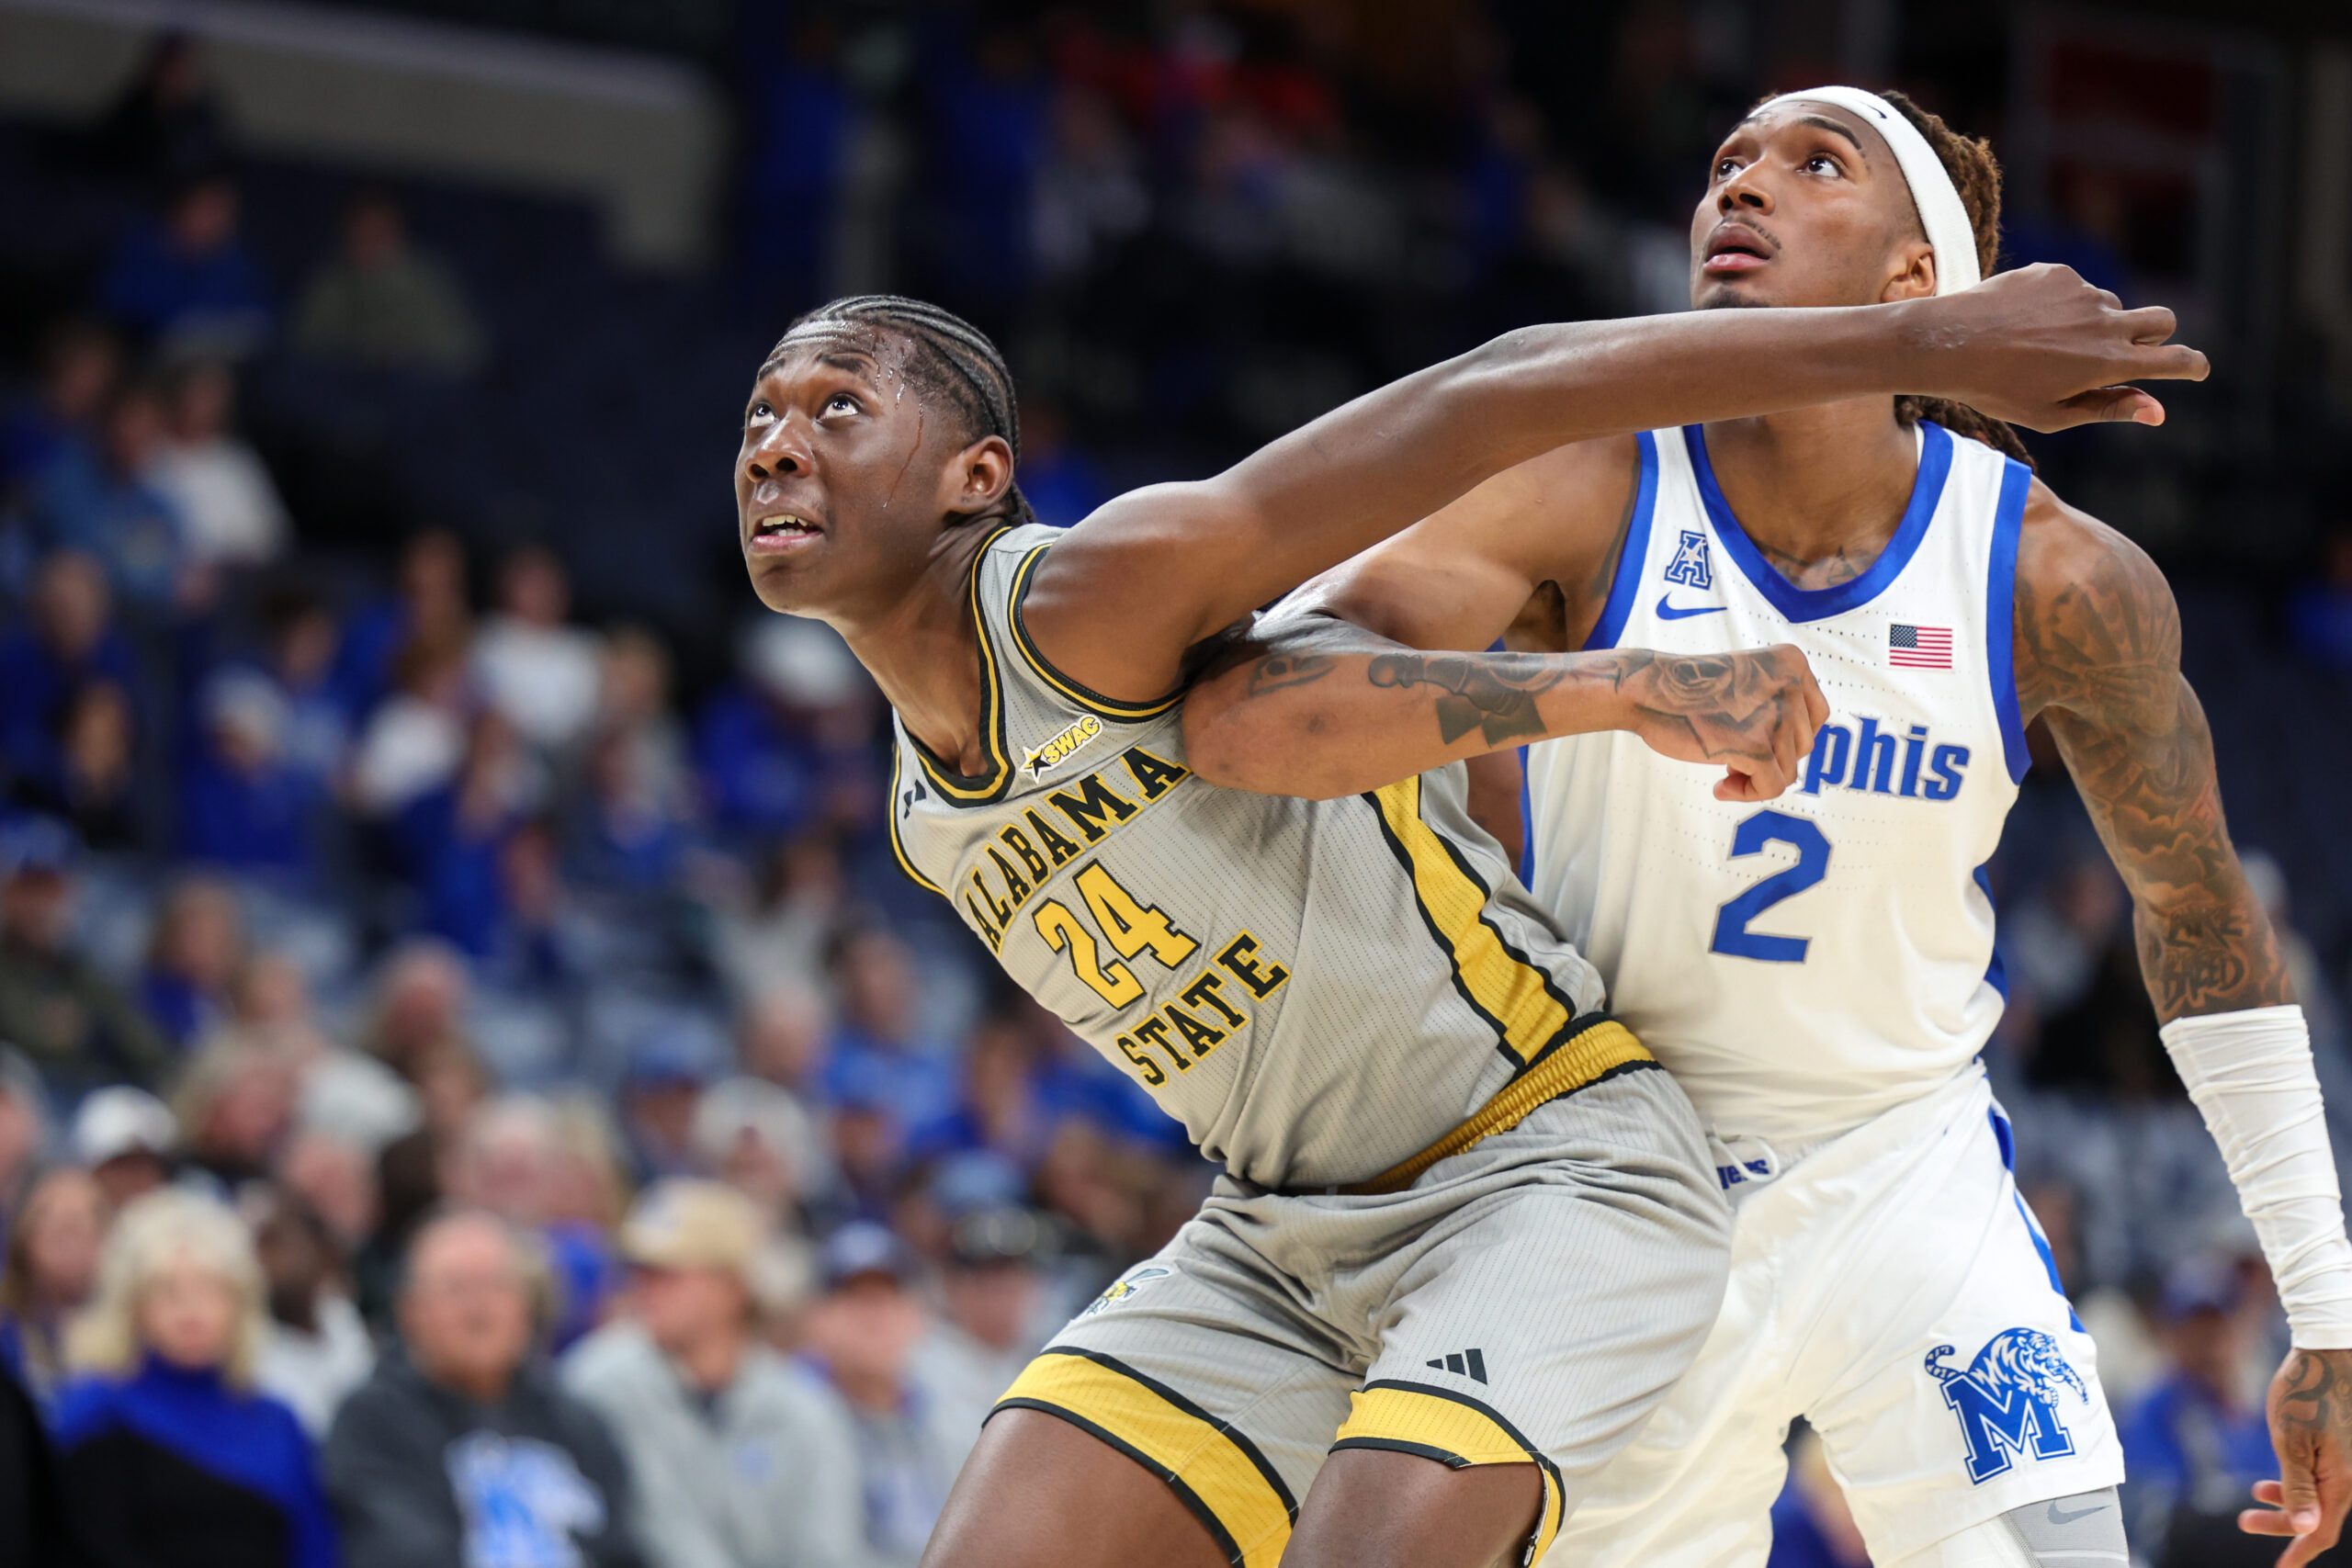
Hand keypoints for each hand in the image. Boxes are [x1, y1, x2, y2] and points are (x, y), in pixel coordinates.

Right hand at [1614, 644, 1827, 801]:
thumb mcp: (1747, 682)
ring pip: (1786, 771)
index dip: (1788, 737)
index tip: (1758, 742)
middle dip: (1769, 758)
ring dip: (1754, 777)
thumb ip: (1776, 707)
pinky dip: (1747, 793)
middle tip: (1731, 756)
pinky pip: (1771, 787)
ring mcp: (1776, 716)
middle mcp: (1791, 685)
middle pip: (1802, 746)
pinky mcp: (1757, 747)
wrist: (1648, 689)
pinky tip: (1720, 788)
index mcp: (1792, 662)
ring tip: (1724, 770)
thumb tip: (1792, 759)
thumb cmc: (1688, 691)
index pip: (1816, 715)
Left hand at [1914, 263, 2209, 432]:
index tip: (2196, 368)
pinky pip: (2074, 287)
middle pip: (2162, 319)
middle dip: (2156, 335)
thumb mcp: (2051, 413)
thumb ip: (2109, 408)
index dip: (2193, 365)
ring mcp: (2082, 292)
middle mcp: (2105, 321)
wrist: (1946, 344)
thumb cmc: (1996, 390)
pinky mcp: (2057, 272)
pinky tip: (2023, 321)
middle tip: (2126, 352)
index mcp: (2109, 363)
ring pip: (2110, 305)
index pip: (2176, 358)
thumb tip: (2159, 411)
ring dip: (2095, 322)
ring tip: (2043, 345)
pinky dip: (2060, 304)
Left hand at [2242, 1347, 2351, 1565]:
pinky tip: (2276, 1477)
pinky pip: (2324, 1477)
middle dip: (2282, 1524)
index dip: (2299, 1551)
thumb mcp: (2291, 1440)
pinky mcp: (2343, 1446)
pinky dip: (2298, 1482)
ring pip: (2321, 1496)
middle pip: (2318, 1516)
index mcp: (2342, 1480)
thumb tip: (2307, 1528)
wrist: (2331, 1349)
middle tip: (2243, 1520)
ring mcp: (2349, 1460)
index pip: (2321, 1530)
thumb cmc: (2308, 1390)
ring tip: (2255, 1493)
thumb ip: (2299, 1487)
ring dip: (2288, 1501)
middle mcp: (2351, 1475)